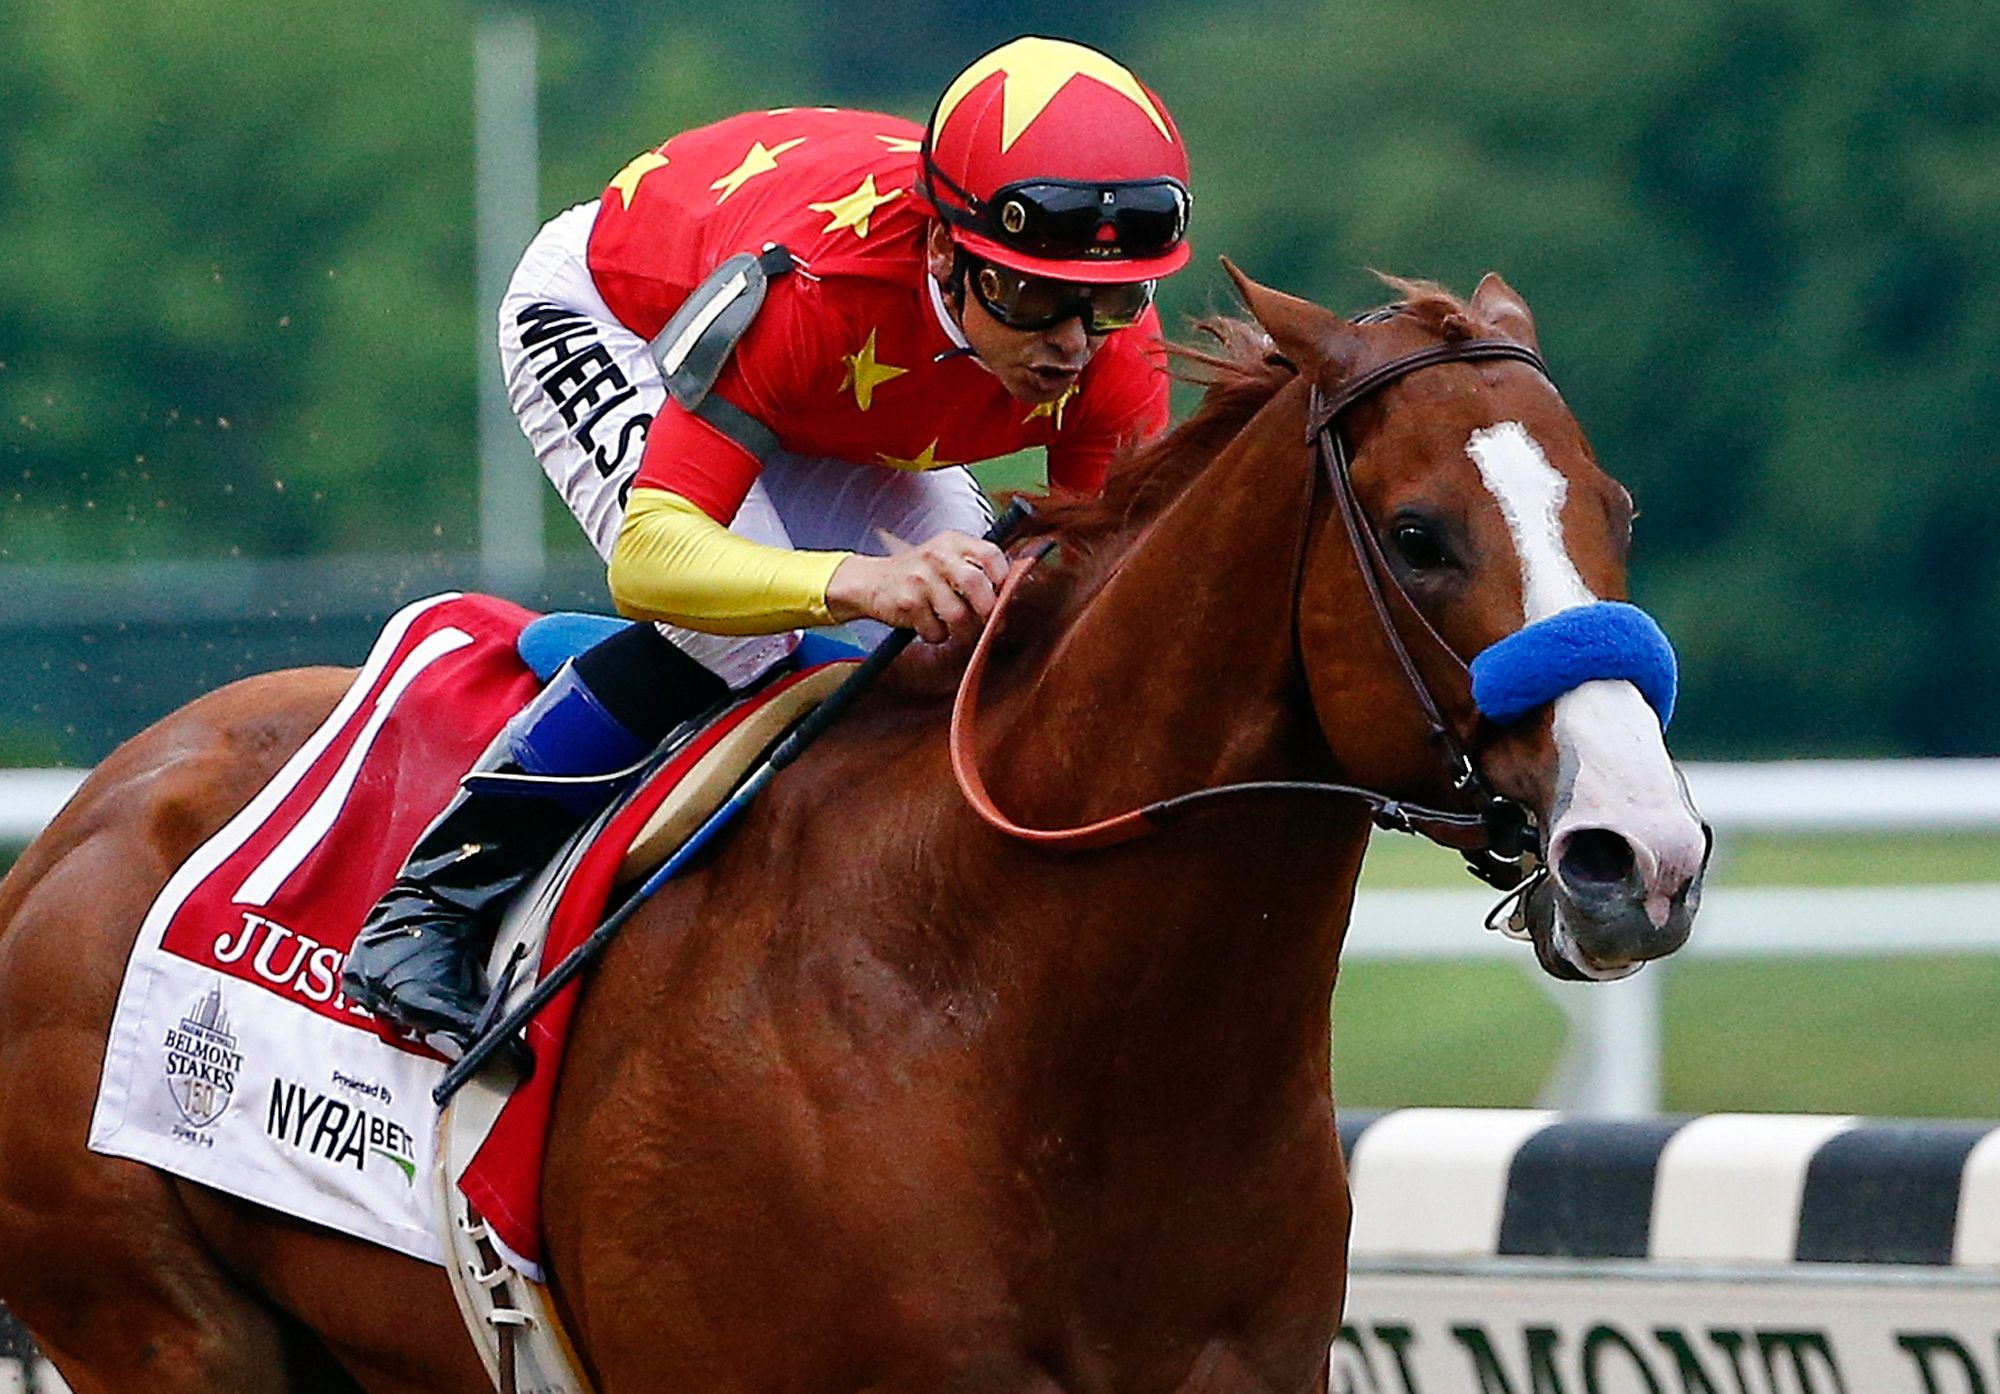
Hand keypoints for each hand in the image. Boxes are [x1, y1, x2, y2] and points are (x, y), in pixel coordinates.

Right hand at [824, 530, 1010, 644]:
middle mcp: (937, 556)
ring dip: (963, 630)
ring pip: (959, 616)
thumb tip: (1012, 596)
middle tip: (990, 622)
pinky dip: (937, 636)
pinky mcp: (907, 603)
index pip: (990, 554)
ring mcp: (920, 579)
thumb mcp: (947, 558)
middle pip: (977, 585)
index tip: (1004, 594)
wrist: (871, 581)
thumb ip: (977, 569)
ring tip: (956, 626)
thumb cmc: (921, 574)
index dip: (1004, 577)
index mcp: (953, 541)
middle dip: (988, 611)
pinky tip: (930, 625)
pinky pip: (936, 631)